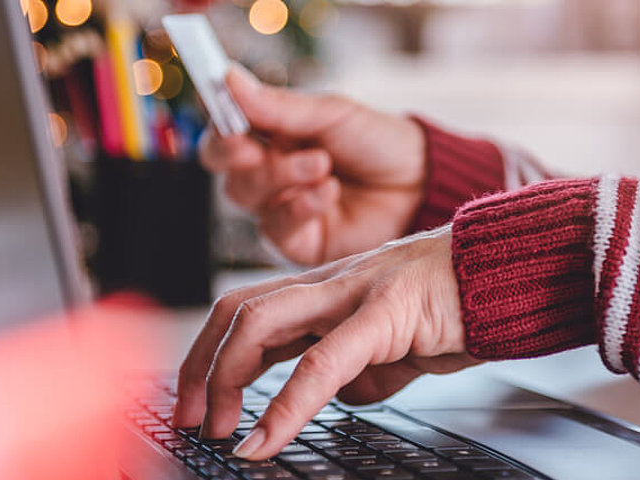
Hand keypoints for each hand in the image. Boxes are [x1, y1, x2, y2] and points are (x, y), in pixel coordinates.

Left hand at [171, 226, 476, 459]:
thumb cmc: (452, 303)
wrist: (507, 273)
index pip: (244, 311)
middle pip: (235, 310)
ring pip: (262, 321)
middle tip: (193, 421)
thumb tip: (335, 400)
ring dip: (227, 381)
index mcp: (325, 289)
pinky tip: (268, 438)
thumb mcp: (392, 344)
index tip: (197, 405)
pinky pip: (322, 360)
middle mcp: (328, 283)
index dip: (209, 357)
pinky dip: (286, 405)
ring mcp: (353, 291)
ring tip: (221, 430)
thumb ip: (358, 368)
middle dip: (200, 368)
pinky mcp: (386, 311)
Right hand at [200, 64, 426, 265]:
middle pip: (223, 165)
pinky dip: (300, 206)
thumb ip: (278, 106)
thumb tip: (228, 78)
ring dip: (279, 175)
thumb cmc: (377, 143)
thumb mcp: (330, 115)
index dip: (218, 122)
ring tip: (322, 164)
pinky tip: (329, 192)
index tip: (225, 114)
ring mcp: (281, 207)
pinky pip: (276, 227)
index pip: (225, 128)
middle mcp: (270, 171)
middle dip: (236, 153)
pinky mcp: (298, 241)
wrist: (420, 184)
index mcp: (273, 133)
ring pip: (245, 194)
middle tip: (256, 146)